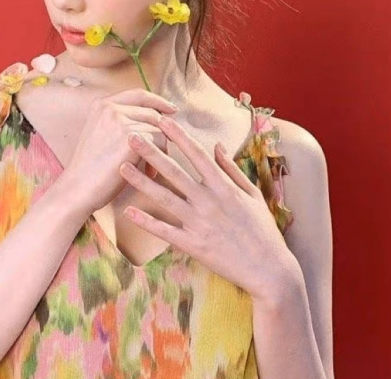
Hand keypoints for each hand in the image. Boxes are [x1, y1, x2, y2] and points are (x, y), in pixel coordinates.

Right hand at [65, 88, 176, 212]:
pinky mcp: (128, 135)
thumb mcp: (103, 134)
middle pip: (152, 113)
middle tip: (158, 157)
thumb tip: (161, 118)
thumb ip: (124, 121)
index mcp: (102, 104)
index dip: (158, 101)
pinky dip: (159, 158)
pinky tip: (149, 173)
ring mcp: (119, 119)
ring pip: (158, 128)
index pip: (139, 94)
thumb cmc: (93, 169)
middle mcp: (110, 107)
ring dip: (160, 149)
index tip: (172, 109)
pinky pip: (159, 140)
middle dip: (161, 135)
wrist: (78, 188)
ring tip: (150, 168)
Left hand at [120, 114, 293, 299]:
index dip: (179, 136)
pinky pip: (165, 231)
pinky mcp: (193, 246)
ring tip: (121, 168)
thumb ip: (232, 169)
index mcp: (225, 187)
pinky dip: (146, 221)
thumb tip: (217, 145)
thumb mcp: (252, 194)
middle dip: (152, 153)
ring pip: (165, 199)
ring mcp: (200, 224)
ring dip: (141, 182)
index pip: (197, 155)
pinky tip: (128, 211)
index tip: (163, 121)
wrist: (269, 270)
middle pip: (175, 172)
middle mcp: (209, 202)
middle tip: (131, 137)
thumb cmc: (262, 230)